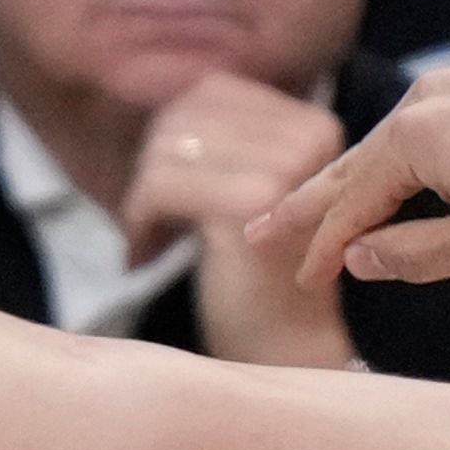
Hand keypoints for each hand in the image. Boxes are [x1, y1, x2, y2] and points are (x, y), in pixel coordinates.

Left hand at [121, 72, 356, 368]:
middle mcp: (309, 135)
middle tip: (145, 224)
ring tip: (146, 244)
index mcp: (311, 123)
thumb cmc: (258, 283)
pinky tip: (141, 259)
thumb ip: (220, 143)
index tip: (162, 197)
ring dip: (141, 197)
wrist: (287, 355)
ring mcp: (285, 166)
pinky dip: (138, 220)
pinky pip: (161, 183)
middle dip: (152, 167)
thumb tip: (153, 96)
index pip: (212, 93)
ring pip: (169, 146)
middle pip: (187, 114)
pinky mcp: (252, 202)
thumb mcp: (244, 194)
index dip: (172, 140)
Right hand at [248, 67, 449, 291]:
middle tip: (257, 233)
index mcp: (413, 142)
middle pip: (349, 170)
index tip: (304, 281)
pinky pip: (409, 136)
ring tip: (301, 211)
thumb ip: (412, 254)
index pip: (352, 208)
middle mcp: (423, 106)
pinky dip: (383, 166)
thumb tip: (358, 258)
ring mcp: (449, 92)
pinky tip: (373, 181)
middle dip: (304, 205)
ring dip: (343, 185)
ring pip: (378, 150)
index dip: (323, 249)